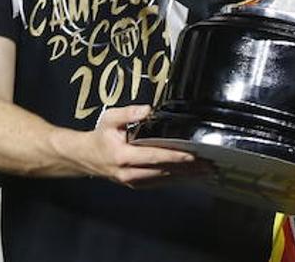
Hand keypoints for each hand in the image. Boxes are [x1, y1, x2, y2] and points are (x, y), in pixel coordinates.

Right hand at [71, 105, 196, 187]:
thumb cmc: (100, 137)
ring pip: (164, 180)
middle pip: (163, 171)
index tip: (192, 154)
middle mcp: (129, 173)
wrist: (85, 158)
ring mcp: (133, 181)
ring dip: (186, 176)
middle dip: (188, 168)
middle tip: (209, 165)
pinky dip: (177, 180)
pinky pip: (160, 183)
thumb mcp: (109, 119)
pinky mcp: (136, 184)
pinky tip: (191, 176)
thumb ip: (128, 113)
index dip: (174, 156)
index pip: (154, 157)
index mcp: (123, 156)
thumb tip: (148, 110)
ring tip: (207, 171)